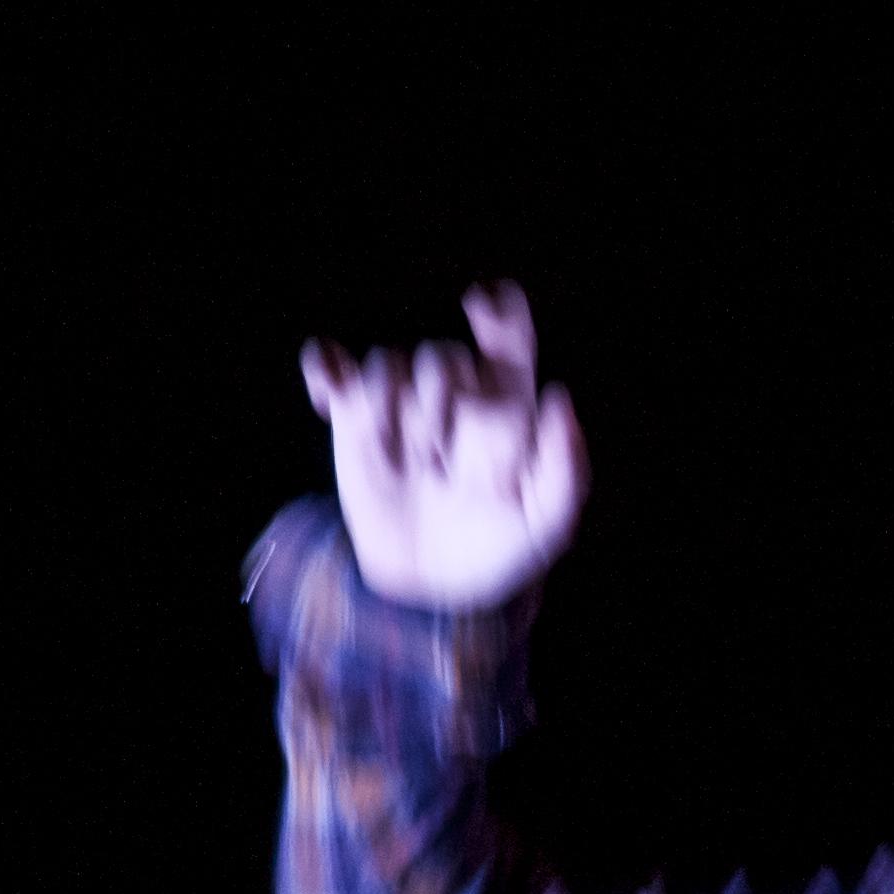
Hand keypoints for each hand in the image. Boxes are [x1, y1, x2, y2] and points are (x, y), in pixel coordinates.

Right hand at [299, 282, 585, 611]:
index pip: (508, 338)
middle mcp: (454, 393)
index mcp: (507, 405)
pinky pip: (331, 365)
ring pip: (391, 364)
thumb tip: (558, 397)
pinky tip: (330, 402)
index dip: (499, 312)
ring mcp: (401, 401)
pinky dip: (327, 371)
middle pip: (444, 359)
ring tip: (412, 464)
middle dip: (446, 409)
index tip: (481, 305)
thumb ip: (565, 468)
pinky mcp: (353, 416)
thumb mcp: (547, 524)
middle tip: (450, 468)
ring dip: (399, 415)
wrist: (432, 588)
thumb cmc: (499, 550)